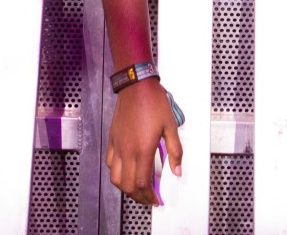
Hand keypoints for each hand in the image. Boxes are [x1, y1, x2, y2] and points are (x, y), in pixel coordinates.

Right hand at [106, 79, 182, 206]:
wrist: (136, 87)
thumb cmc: (153, 103)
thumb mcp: (170, 126)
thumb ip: (175, 151)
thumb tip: (177, 171)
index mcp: (143, 149)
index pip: (142, 183)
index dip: (149, 196)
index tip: (156, 199)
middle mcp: (127, 151)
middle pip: (127, 185)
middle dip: (138, 197)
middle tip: (148, 198)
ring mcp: (117, 146)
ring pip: (115, 178)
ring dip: (125, 188)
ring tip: (137, 189)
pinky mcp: (112, 139)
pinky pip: (110, 163)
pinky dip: (116, 173)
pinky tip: (125, 172)